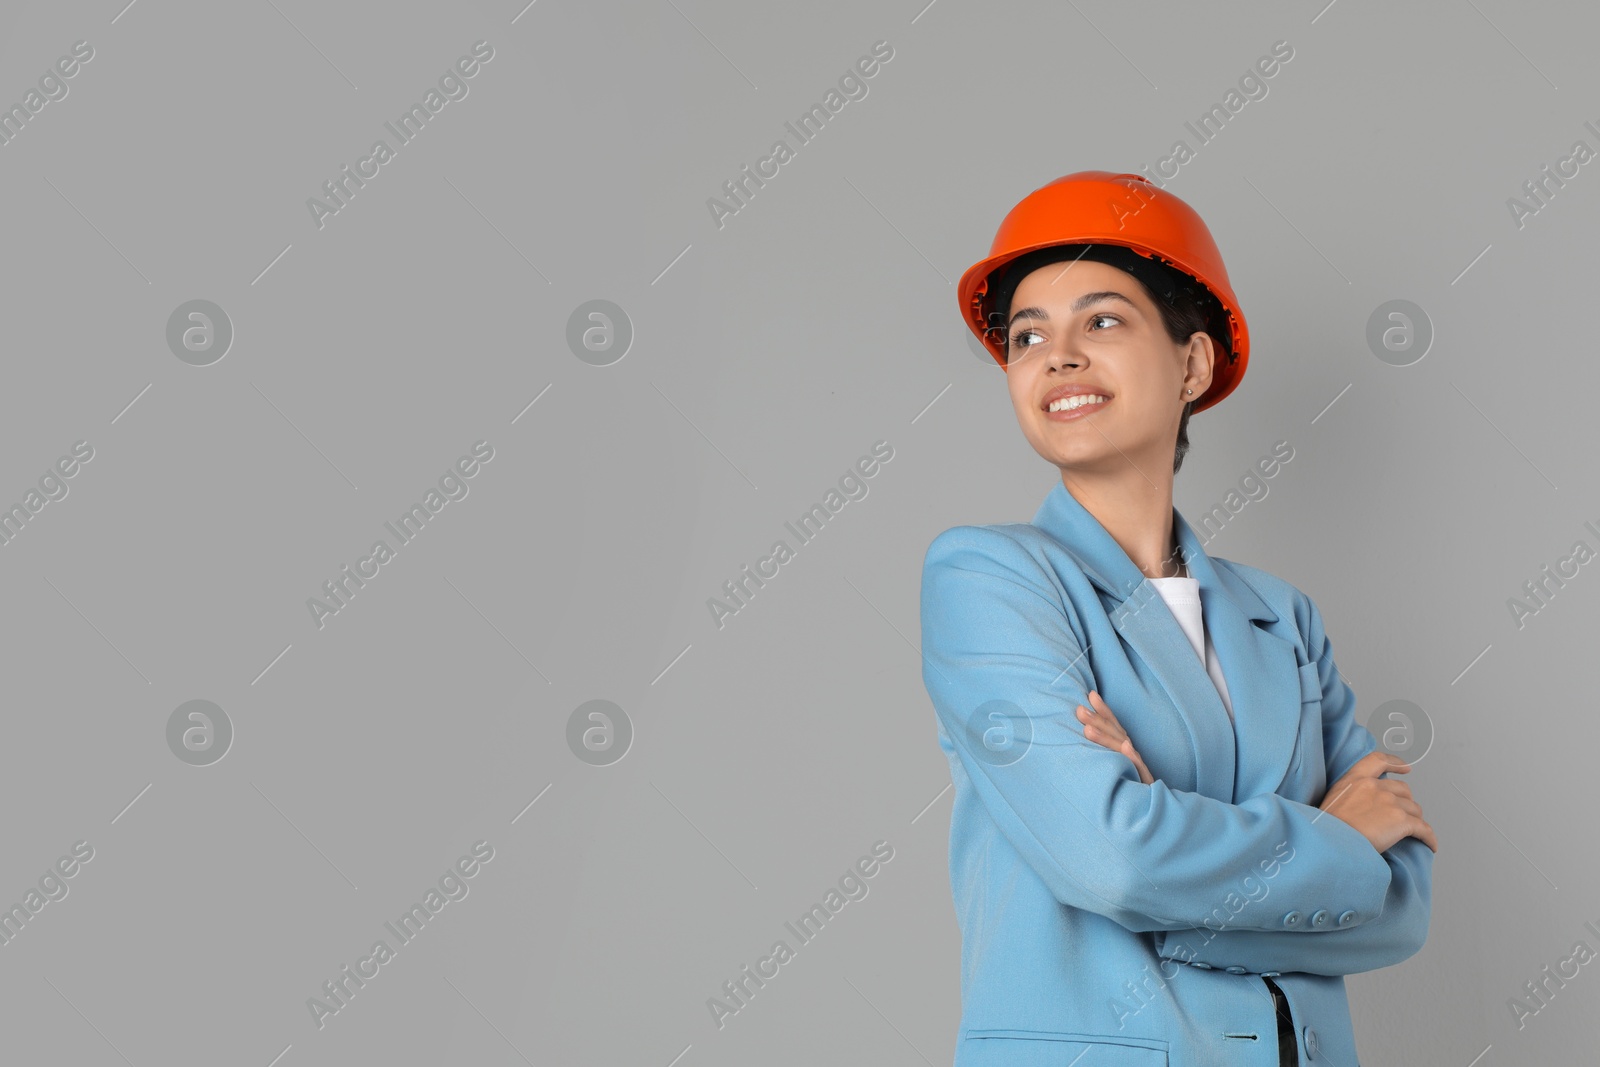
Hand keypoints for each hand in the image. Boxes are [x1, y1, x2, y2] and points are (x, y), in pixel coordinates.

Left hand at [1076, 690, 1154, 784]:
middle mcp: (1130, 751)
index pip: (1113, 724)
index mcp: (1123, 746)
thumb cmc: (1128, 781)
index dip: (1103, 710)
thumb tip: (1084, 730)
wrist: (1150, 806)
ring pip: (1122, 748)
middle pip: (1114, 733)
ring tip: (1088, 730)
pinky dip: (1132, 757)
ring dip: (1106, 737)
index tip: (1091, 695)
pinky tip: (1126, 748)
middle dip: (1097, 720)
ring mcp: (1137, 764)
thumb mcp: (1113, 762)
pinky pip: (1138, 767)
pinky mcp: (1143, 780)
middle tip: (1080, 710)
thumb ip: (1105, 746)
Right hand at [1318, 751, 1438, 853]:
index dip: (1395, 762)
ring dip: (1415, 821)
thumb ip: (1352, 793)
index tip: (1405, 767)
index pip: (1378, 760)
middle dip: (1406, 802)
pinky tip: (1430, 844)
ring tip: (1412, 833)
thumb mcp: (1333, 799)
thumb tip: (1365, 804)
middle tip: (1403, 816)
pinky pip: (1424, 829)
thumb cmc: (1328, 827)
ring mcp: (1390, 802)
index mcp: (1356, 779)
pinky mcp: (1401, 821)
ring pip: (1414, 810)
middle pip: (1403, 790)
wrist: (1330, 843)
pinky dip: (1429, 837)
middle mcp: (1375, 786)